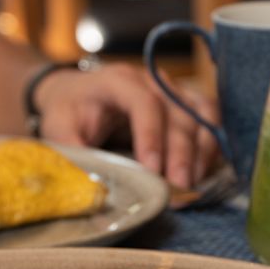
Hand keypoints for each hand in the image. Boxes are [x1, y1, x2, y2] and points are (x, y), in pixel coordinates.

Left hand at [33, 62, 219, 188]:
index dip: (151, 136)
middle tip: (178, 188)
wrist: (80, 95)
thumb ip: (73, 152)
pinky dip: (210, 147)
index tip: (151, 170)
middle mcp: (152, 81)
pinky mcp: (186, 104)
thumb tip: (89, 186)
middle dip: (180, 154)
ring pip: (200, 117)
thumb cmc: (71, 111)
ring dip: (200, 153)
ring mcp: (173, 90)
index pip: (144, 103)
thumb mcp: (59, 128)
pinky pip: (209, 121)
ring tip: (191, 186)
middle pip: (177, 113)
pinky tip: (203, 173)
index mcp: (119, 80)